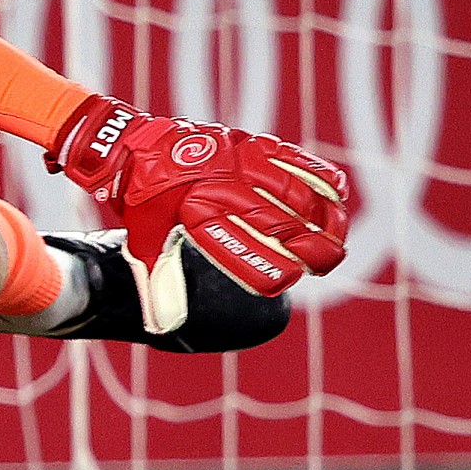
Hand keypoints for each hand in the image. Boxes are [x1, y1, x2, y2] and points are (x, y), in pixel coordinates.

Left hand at [48, 94, 350, 333]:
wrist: (132, 146)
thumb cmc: (141, 201)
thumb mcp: (141, 243)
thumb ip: (158, 283)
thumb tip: (161, 327)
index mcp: (201, 213)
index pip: (249, 245)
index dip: (276, 267)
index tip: (292, 279)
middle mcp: (226, 187)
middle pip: (283, 221)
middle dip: (313, 245)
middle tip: (326, 264)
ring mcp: (241, 161)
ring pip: (297, 189)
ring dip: (324, 214)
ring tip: (337, 236)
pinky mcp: (249, 142)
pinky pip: (293, 156)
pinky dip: (319, 174)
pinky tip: (338, 194)